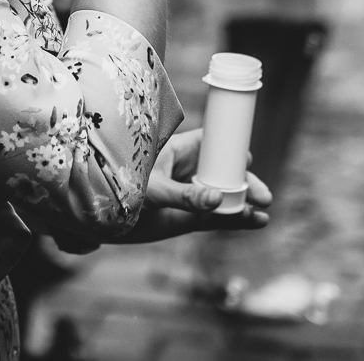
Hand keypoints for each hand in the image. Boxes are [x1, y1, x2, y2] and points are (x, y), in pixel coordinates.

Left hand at [119, 129, 270, 241]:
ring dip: (246, 202)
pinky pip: (218, 218)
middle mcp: (189, 172)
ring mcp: (191, 196)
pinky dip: (238, 220)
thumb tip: (218, 200)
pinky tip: (256, 222)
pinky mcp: (190, 219)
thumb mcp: (155, 190)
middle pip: (226, 172)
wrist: (100, 219)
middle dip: (246, 182)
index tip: (247, 159)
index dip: (232, 148)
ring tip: (262, 211)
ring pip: (226, 196)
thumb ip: (185, 196)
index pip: (212, 143)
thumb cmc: (121, 189)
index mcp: (180, 151)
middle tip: (263, 196)